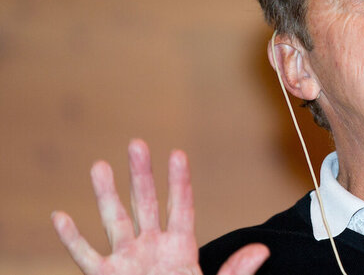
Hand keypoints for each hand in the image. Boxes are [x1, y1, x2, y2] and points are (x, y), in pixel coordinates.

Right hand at [52, 139, 268, 274]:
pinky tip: (60, 216)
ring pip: (115, 221)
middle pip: (146, 204)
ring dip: (106, 195)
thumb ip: (235, 271)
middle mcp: (152, 248)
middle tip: (137, 143)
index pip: (181, 207)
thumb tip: (261, 250)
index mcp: (181, 249)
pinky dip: (72, 239)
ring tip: (99, 165)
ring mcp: (128, 261)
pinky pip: (86, 257)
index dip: (180, 182)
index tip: (178, 154)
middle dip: (141, 175)